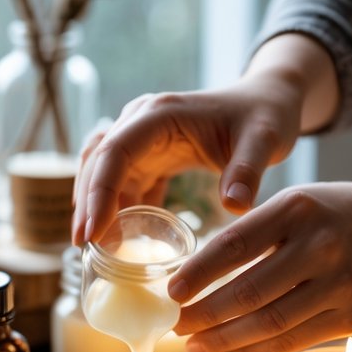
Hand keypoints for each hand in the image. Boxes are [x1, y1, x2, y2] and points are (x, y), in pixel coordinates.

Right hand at [72, 33, 339, 243]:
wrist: (268, 103)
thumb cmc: (266, 117)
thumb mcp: (264, 140)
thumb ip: (249, 170)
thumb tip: (234, 206)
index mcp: (160, 114)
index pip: (115, 151)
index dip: (98, 191)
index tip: (93, 231)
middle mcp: (142, 122)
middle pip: (98, 162)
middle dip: (88, 204)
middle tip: (84, 247)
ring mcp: (143, 139)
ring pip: (102, 171)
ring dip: (94, 206)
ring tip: (92, 248)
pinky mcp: (150, 156)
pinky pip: (122, 182)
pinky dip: (115, 208)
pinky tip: (118, 240)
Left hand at [169, 174, 351, 351]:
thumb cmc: (341, 215)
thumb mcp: (300, 203)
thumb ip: (257, 231)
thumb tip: (197, 272)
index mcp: (297, 209)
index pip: (235, 245)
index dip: (198, 274)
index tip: (170, 293)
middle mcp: (319, 247)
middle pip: (248, 292)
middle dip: (203, 315)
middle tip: (173, 325)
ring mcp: (339, 285)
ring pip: (268, 323)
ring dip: (223, 340)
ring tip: (192, 346)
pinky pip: (292, 341)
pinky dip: (253, 351)